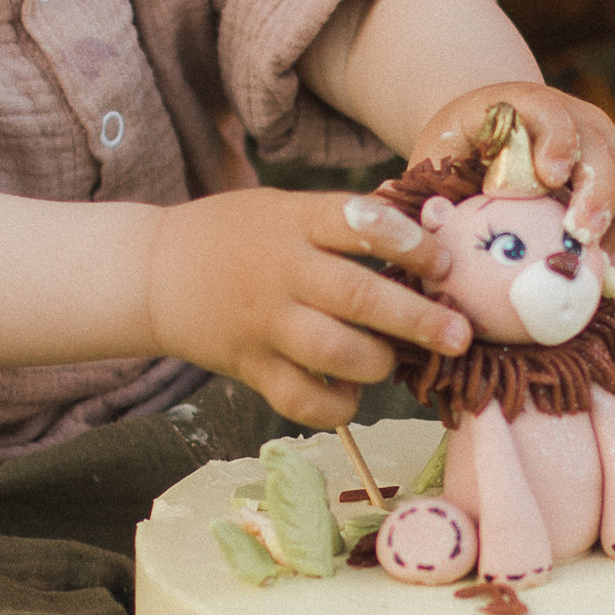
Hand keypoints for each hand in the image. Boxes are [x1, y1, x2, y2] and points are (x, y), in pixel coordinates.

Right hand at [145, 186, 467, 426]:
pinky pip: (302, 401)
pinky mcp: (250, 368)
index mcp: (294, 221)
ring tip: (396, 361)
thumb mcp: (285, 208)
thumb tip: (429, 236)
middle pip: (357, 297)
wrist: (154, 273)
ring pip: (333, 353)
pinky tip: (352, 393)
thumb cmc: (237, 235)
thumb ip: (344, 223)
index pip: (359, 223)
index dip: (409, 242)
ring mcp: (264, 324)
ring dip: (378, 363)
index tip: (443, 263)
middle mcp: (281, 272)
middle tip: (460, 336)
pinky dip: (338, 405)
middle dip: (417, 319)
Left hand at [410, 81, 614, 261]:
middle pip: (601, 147)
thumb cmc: (463, 149)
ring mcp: (606, 135)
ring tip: (610, 269)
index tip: (551, 176)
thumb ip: (430, 192)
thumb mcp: (436, 159)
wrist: (496, 126)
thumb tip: (417, 237)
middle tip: (585, 239)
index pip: (548, 110)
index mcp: (521, 104)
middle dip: (600, 196)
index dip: (555, 139)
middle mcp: (574, 114)